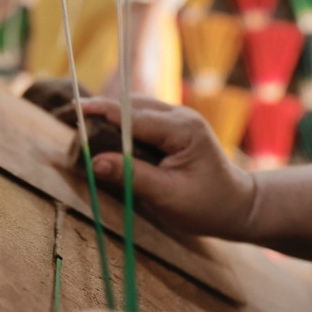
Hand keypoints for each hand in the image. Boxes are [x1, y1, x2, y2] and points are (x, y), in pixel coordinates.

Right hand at [81, 97, 256, 240]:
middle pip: (130, 105)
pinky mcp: (172, 125)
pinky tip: (106, 137)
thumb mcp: (167, 196)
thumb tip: (94, 161)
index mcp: (182, 129)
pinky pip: (140, 118)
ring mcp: (177, 117)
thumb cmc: (207, 205)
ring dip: (110, 118)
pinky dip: (121, 125)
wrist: (238, 206)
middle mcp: (179, 115)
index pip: (132, 115)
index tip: (74, 110)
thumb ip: (131, 176)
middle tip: (73, 126)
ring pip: (133, 108)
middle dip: (100, 113)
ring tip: (84, 132)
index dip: (101, 112)